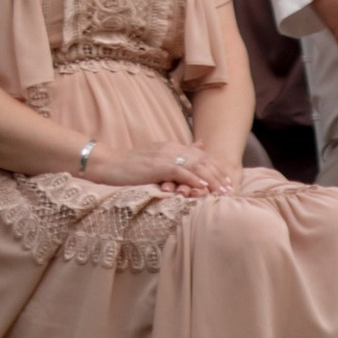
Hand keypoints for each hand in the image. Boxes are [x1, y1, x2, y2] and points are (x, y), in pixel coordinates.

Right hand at [80, 141, 227, 191]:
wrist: (108, 164)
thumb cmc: (130, 166)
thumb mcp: (157, 157)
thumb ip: (178, 153)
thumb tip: (201, 145)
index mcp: (172, 147)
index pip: (200, 157)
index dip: (215, 169)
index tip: (227, 182)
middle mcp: (171, 148)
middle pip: (202, 160)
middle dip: (217, 175)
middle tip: (230, 189)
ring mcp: (164, 156)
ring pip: (194, 165)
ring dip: (210, 179)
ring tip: (221, 191)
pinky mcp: (157, 165)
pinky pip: (179, 172)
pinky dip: (193, 179)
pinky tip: (202, 188)